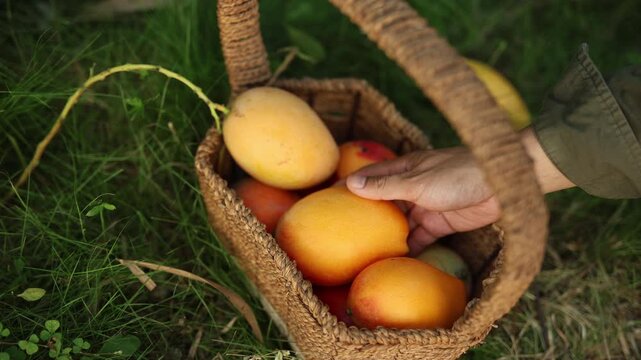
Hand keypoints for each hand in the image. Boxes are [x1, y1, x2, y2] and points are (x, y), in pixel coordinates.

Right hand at [346, 128, 573, 254]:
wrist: (503, 185)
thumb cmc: (458, 175)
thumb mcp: (417, 182)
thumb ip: (385, 187)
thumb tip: (351, 184)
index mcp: (404, 169)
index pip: (371, 177)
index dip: (351, 187)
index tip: (329, 199)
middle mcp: (412, 187)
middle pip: (384, 203)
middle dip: (368, 216)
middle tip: (344, 233)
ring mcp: (426, 205)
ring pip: (400, 223)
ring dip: (388, 235)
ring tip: (366, 252)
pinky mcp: (441, 222)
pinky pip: (420, 237)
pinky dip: (409, 247)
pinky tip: (395, 260)